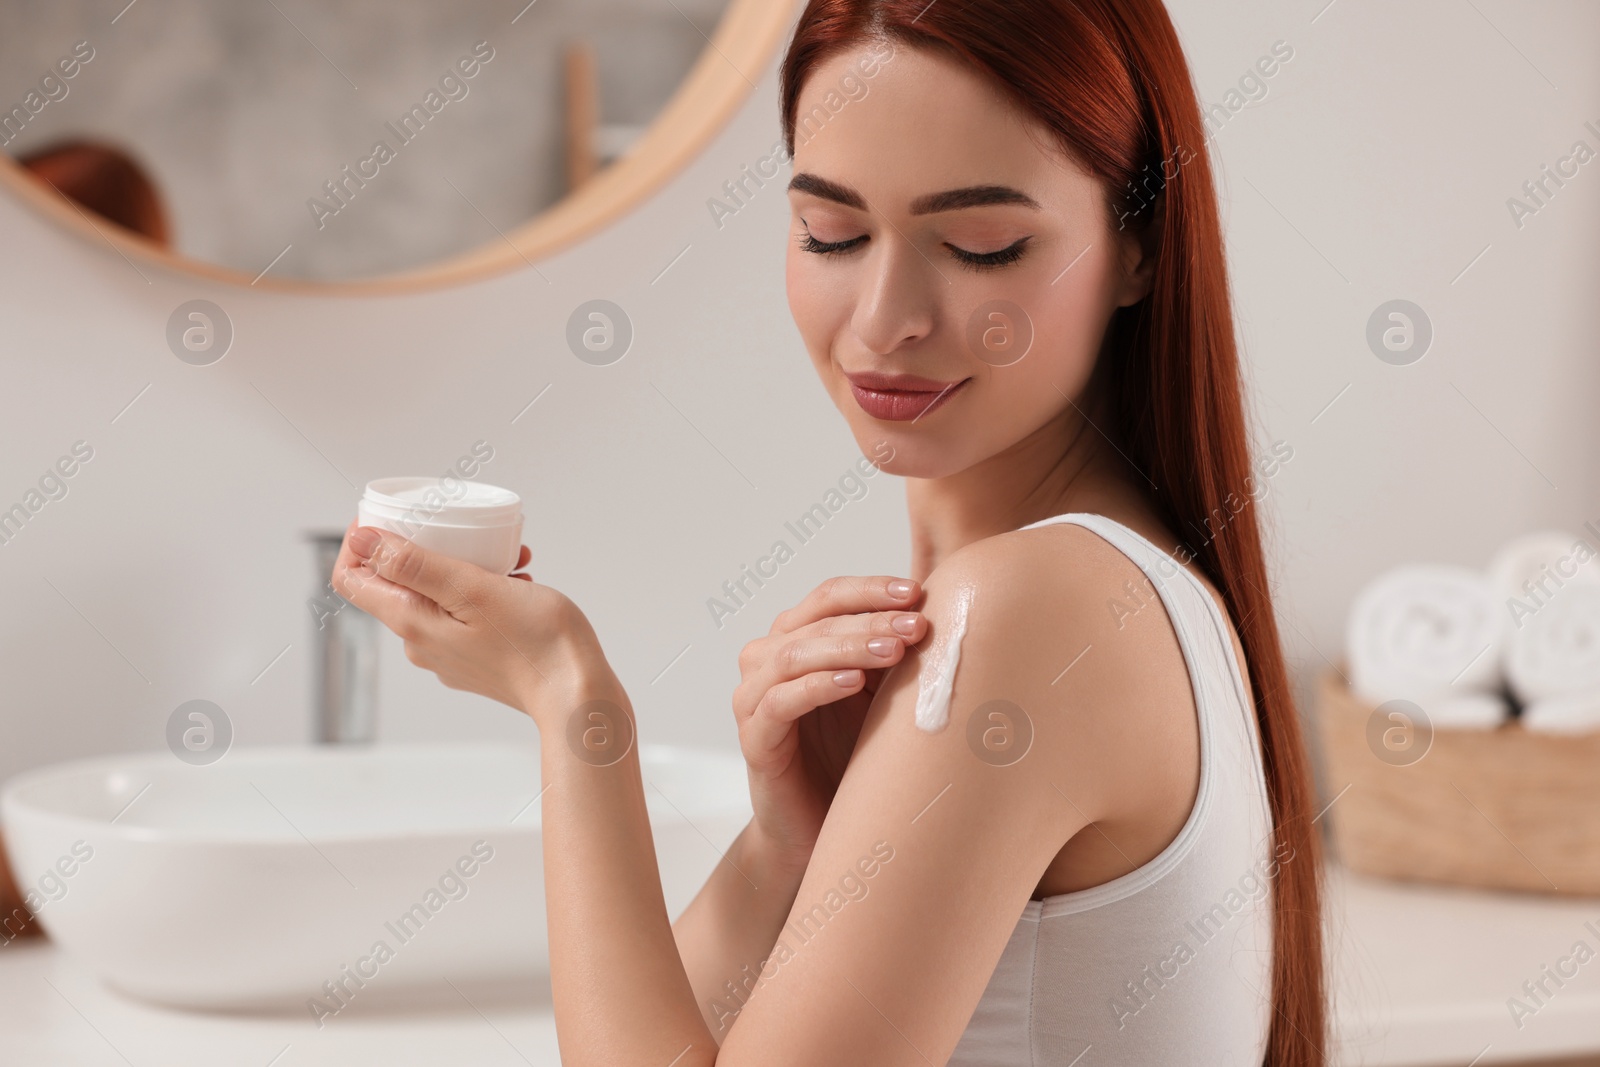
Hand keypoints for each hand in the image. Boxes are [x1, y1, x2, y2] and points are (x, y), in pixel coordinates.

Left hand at [330, 522, 596, 715]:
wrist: (576, 694)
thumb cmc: (534, 641)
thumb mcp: (471, 587)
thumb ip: (413, 565)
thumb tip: (360, 541)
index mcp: (412, 622)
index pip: (352, 579)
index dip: (360, 542)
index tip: (389, 516)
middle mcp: (421, 643)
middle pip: (397, 583)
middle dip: (427, 546)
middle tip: (463, 529)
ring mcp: (448, 654)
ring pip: (437, 595)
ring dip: (466, 566)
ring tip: (510, 559)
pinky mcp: (476, 658)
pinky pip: (465, 614)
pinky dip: (485, 590)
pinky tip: (519, 582)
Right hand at [733, 576, 925, 872]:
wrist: (816, 829)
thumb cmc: (849, 755)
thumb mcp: (878, 695)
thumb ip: (891, 654)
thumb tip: (948, 611)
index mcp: (795, 638)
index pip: (829, 596)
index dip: (871, 590)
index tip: (916, 593)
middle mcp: (766, 660)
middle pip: (816, 621)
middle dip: (871, 619)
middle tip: (916, 625)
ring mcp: (754, 699)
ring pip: (796, 654)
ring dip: (848, 646)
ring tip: (893, 649)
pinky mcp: (754, 739)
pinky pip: (782, 702)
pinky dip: (818, 685)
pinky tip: (852, 682)